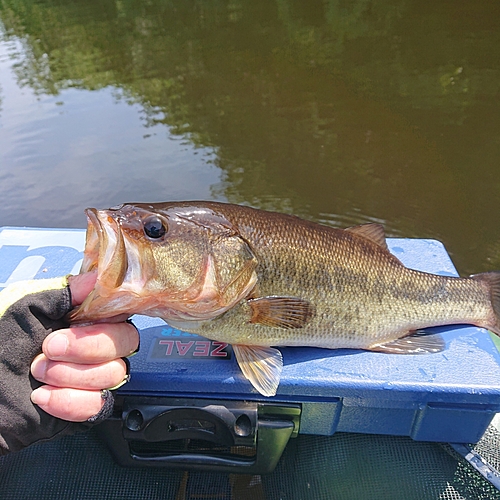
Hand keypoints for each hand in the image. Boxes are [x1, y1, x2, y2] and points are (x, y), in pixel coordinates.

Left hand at [30, 273, 138, 421]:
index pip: (120, 311)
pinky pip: (100, 404)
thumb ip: (63, 293)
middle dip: (87, 347)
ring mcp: (96, 377)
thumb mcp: (24, 310)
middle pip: (126, 342)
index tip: (74, 322)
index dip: (106, 318)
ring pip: (114, 373)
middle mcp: (97, 345)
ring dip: (71, 375)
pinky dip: (69, 401)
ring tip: (38, 374)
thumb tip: (96, 278)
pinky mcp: (89, 407)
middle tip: (48, 349)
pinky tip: (43, 396)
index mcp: (85, 318)